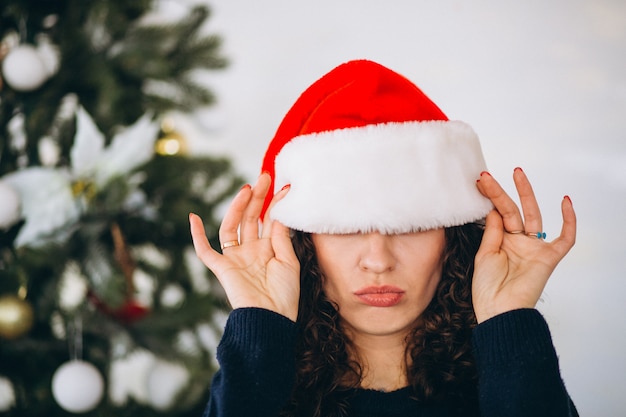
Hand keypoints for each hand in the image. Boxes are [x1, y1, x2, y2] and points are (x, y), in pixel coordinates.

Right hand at [189, 173, 299, 321]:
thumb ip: (280, 237)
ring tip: (247, 189)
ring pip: (231, 226)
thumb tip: (279, 212)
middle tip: (264, 177)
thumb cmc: (285, 296)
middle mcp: (250, 251)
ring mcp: (235, 258)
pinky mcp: (222, 269)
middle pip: (250, 218)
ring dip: (237, 207)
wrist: (272, 320)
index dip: (276, 204)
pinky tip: (193, 217)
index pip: (270, 220)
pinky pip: (204, 251)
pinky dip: (196, 235)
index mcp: (268, 250)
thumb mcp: (289, 262)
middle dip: (257, 198)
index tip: (286, 187)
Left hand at [472, 168, 575, 322]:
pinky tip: (565, 201)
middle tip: (486, 175)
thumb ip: (492, 231)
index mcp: (501, 242)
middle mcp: (518, 242)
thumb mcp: (484, 254)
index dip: (489, 198)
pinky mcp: (549, 258)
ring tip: (517, 173)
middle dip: (501, 191)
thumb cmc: (488, 289)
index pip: (497, 214)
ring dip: (526, 194)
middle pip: (512, 210)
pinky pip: (565, 238)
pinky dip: (569, 221)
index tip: (479, 182)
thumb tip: (494, 208)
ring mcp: (534, 248)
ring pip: (533, 216)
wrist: (499, 311)